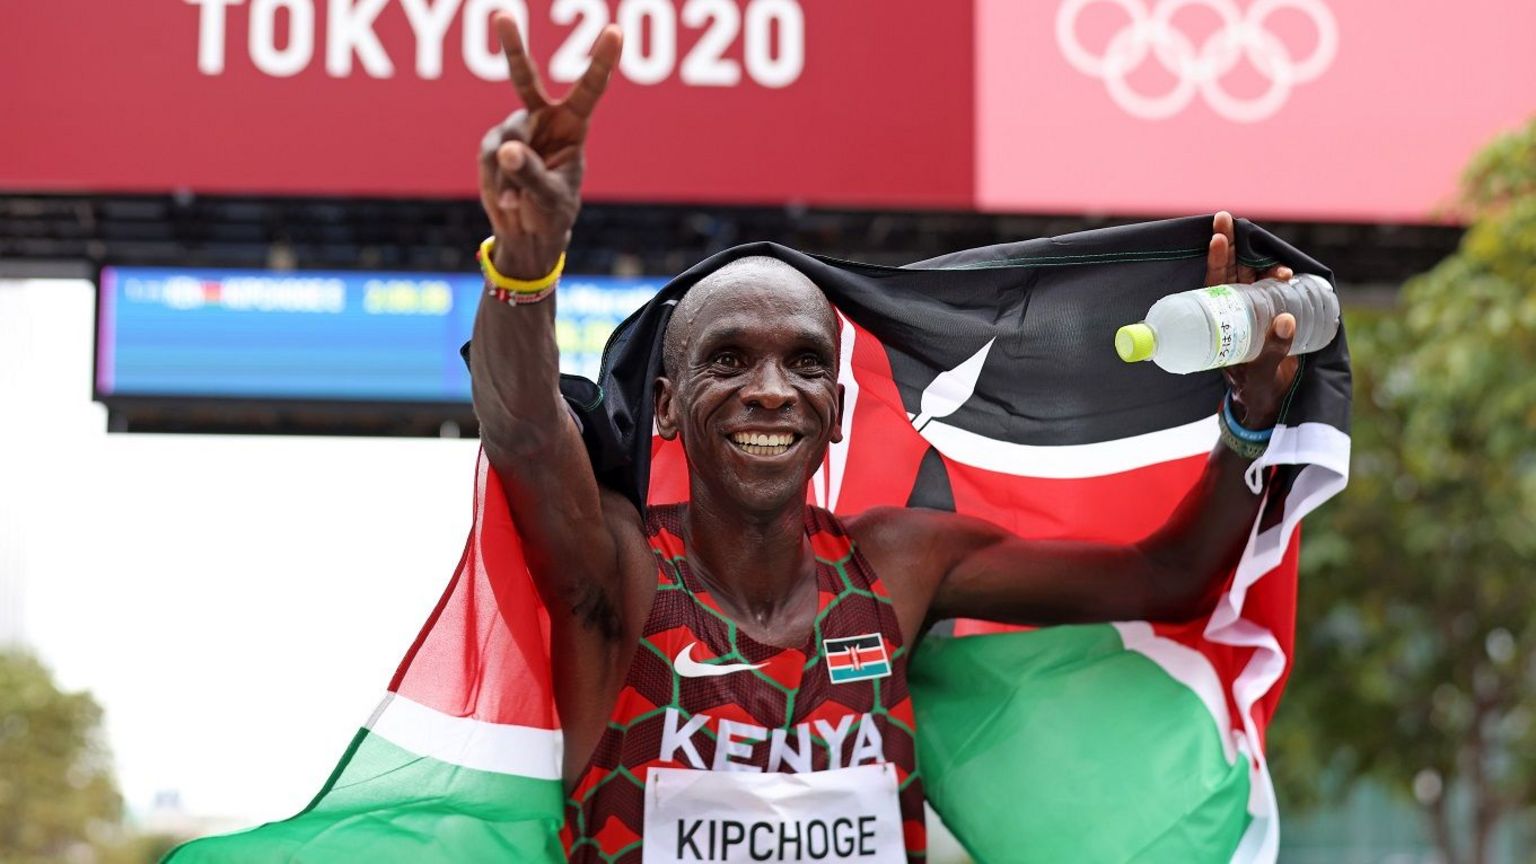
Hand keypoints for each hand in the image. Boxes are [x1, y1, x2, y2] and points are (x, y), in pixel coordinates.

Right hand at [478, 14, 621, 279]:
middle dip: (513, 47)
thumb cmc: (552, 214)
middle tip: (502, 14)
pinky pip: (489, 157)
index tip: (615, 31)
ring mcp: (514, 130)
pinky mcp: (491, 145)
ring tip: (519, 201)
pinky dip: (496, 183)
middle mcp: (542, 120)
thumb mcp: (548, 200)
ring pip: (505, 138)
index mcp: (572, 126)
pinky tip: (507, 201)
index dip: (601, 61)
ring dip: (510, 175)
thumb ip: (530, 175)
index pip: (589, 89)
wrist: (528, 235)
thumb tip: (505, 150)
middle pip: (525, 79)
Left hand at [1205, 211, 1297, 428]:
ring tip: (1279, 268)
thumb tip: (1287, 318)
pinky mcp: (1273, 314)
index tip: (1218, 236)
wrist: (1268, 401)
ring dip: (1264, 263)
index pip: (1214, 281)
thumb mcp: (1260, 371)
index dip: (1216, 258)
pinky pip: (1274, 289)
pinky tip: (1288, 272)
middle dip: (1233, 244)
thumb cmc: (1255, 388)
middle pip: (1232, 270)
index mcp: (1219, 320)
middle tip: (1228, 220)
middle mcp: (1234, 309)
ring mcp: (1254, 310)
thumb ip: (1274, 348)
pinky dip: (1281, 278)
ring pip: (1254, 276)